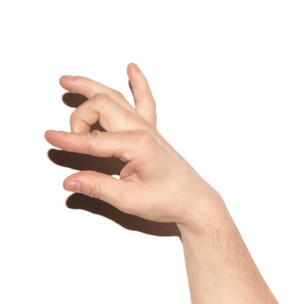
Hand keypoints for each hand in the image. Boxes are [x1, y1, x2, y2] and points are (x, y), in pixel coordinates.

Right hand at [45, 64, 221, 228]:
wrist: (195, 202)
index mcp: (138, 145)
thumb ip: (98, 187)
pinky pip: (144, 101)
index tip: (51, 139)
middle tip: (69, 137)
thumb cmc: (169, 201)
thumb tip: (70, 181)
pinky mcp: (151, 132)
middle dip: (79, 117)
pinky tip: (132, 69)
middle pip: (101, 106)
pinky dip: (138, 84)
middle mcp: (143, 130)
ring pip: (115, 98)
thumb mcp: (130, 200)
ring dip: (90, 87)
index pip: (94, 140)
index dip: (70, 141)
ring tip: (67, 81)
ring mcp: (147, 128)